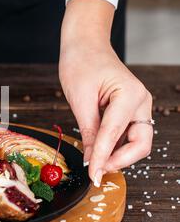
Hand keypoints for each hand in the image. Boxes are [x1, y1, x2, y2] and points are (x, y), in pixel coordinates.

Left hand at [60, 0, 152, 186]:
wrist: (85, 45)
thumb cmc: (81, 63)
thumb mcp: (80, 99)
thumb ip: (89, 131)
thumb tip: (92, 161)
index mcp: (129, 95)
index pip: (115, 134)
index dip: (103, 158)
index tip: (93, 176)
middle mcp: (140, 101)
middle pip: (140, 144)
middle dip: (120, 160)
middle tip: (97, 170)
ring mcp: (139, 105)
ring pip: (137, 142)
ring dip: (118, 155)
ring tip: (95, 162)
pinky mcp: (131, 109)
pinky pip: (128, 133)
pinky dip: (116, 145)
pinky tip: (99, 151)